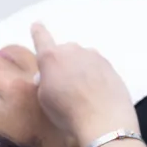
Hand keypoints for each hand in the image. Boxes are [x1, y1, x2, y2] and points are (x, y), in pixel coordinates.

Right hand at [30, 22, 138, 144]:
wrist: (104, 121)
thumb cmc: (68, 112)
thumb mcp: (44, 98)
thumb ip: (44, 81)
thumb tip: (48, 76)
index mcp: (51, 57)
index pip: (41, 37)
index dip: (38, 31)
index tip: (37, 25)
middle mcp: (73, 50)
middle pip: (64, 51)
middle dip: (62, 63)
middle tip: (62, 84)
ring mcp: (94, 56)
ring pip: (82, 59)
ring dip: (79, 69)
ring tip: (81, 92)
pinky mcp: (110, 66)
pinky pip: (97, 67)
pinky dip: (94, 76)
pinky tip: (95, 94)